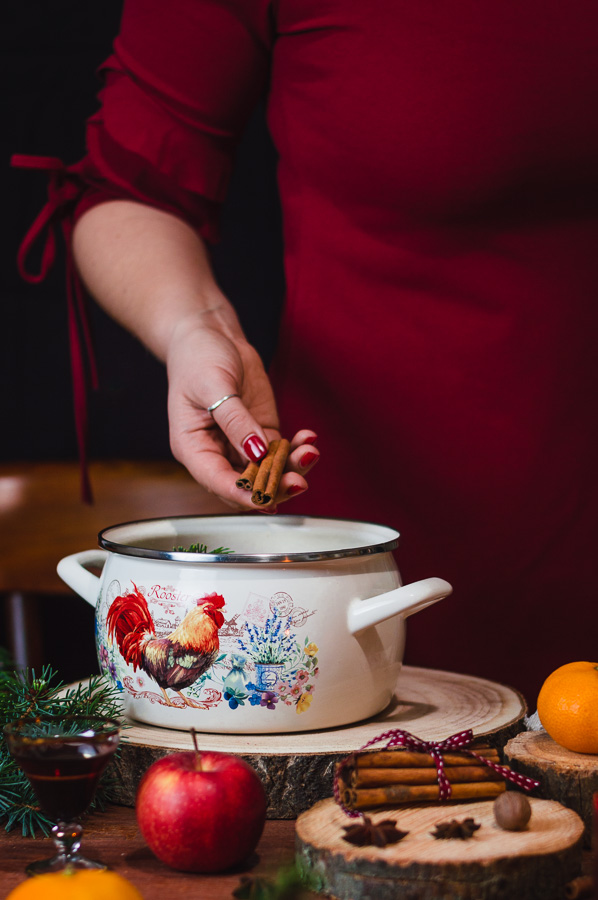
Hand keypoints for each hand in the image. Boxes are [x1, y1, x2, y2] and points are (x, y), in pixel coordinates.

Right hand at [166, 315, 318, 509]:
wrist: (211, 336)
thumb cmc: (198, 358)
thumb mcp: (213, 386)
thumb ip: (235, 421)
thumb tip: (256, 452)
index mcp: (193, 447)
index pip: (217, 481)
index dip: (242, 494)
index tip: (266, 498)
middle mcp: (216, 452)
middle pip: (246, 484)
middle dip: (274, 486)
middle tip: (298, 481)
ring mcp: (241, 445)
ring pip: (268, 472)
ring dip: (291, 469)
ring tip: (309, 453)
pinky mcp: (261, 433)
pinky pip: (281, 452)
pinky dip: (296, 450)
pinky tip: (309, 440)